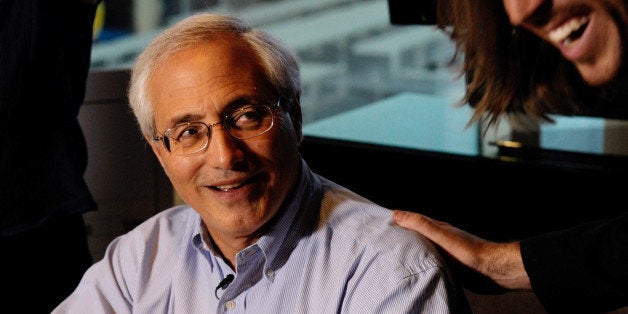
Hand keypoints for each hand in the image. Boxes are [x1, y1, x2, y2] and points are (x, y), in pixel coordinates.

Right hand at [392, 210, 531, 293]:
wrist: (494, 271)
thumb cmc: (470, 252)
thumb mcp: (442, 236)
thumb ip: (422, 225)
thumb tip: (397, 213)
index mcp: (437, 228)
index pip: (412, 220)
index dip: (397, 220)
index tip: (380, 222)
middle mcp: (439, 239)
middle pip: (416, 234)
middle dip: (401, 234)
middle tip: (383, 238)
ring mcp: (445, 252)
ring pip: (423, 249)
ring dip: (410, 249)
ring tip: (394, 253)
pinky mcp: (450, 266)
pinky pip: (430, 262)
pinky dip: (420, 263)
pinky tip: (415, 269)